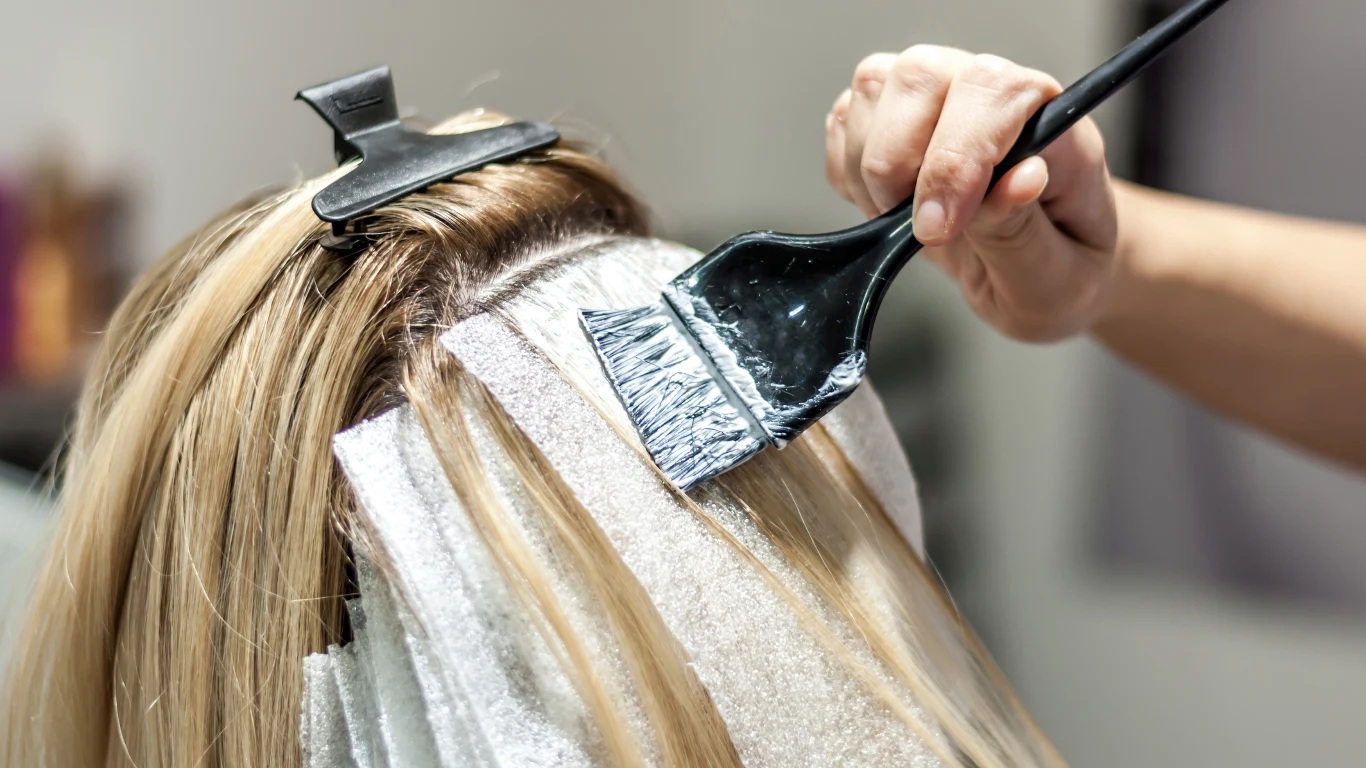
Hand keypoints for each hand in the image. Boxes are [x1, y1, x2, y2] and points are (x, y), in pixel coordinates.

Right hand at [825, 46, 1119, 341]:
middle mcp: (989, 94)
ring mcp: (936, 99)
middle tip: (919, 229)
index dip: (954, 158)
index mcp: (1050, 122)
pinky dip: (848, 175)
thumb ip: (1025, 230)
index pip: (993, 92)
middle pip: (918, 76)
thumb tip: (1014, 182)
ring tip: (906, 222)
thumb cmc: (1062, 273)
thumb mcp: (1056, 278)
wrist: (1046, 277)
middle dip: (898, 162)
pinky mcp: (890, 118)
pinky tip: (886, 210)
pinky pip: (843, 123)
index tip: (939, 228)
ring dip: (870, 171)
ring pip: (871, 91)